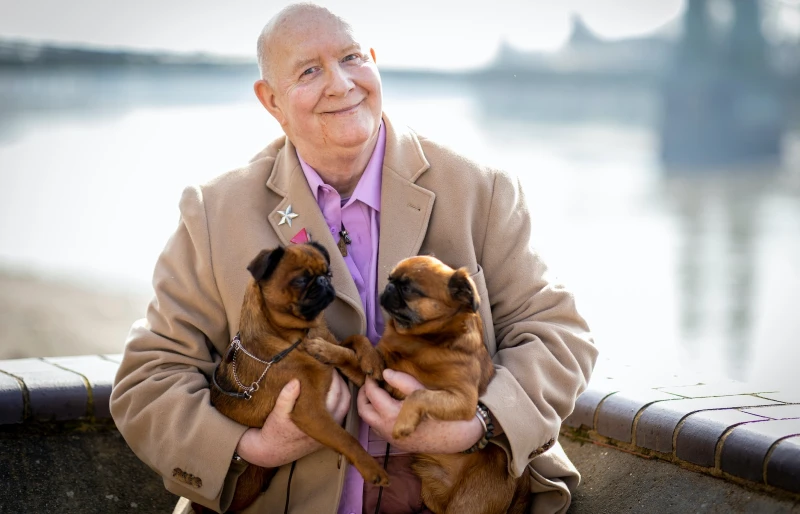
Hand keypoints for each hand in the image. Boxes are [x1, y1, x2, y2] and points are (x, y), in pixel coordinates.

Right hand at [236, 370, 350, 467]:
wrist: (270, 451)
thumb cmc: (273, 431)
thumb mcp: (277, 413)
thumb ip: (286, 397)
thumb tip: (296, 381)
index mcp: (319, 422)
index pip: (337, 395)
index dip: (335, 378)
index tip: (329, 365)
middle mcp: (328, 429)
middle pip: (345, 400)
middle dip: (341, 383)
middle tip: (332, 368)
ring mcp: (328, 432)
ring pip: (344, 407)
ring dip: (341, 392)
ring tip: (332, 377)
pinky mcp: (325, 434)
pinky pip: (338, 414)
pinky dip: (337, 401)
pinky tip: (329, 391)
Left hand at [357, 369, 484, 453]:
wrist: (458, 436)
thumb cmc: (443, 413)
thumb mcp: (423, 392)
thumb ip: (402, 381)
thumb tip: (385, 373)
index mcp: (392, 415)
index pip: (372, 394)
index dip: (370, 381)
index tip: (373, 372)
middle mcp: (388, 429)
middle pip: (364, 411)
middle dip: (363, 395)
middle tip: (370, 383)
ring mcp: (392, 438)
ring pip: (370, 422)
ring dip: (371, 407)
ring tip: (379, 393)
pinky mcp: (398, 443)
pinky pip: (380, 429)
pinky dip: (378, 416)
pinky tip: (389, 406)